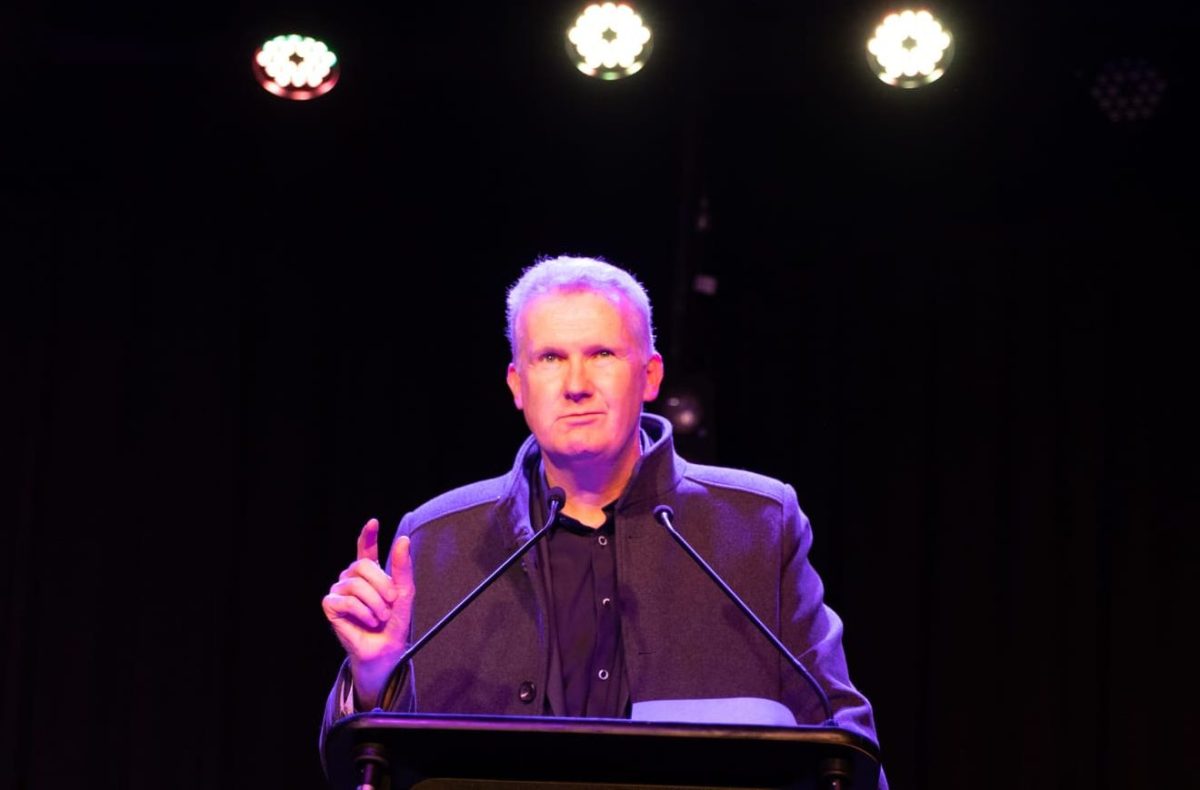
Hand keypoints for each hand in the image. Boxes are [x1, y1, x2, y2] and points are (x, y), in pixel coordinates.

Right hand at [322, 518, 413, 704]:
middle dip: (381, 584)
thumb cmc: (394, 622)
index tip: (373, 522)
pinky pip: (346, 600)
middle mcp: (352, 577)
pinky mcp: (330, 605)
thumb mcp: (404, 594)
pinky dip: (363, 612)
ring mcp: (340, 589)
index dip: (367, 535)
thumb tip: (402, 539)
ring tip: (380, 616)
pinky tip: (368, 621)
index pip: (366, 548)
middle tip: (391, 603)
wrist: (385, 650)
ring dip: (374, 603)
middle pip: (362, 565)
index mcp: (370, 572)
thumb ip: (402, 568)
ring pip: (355, 584)